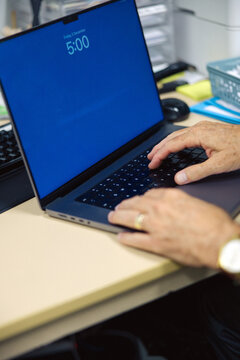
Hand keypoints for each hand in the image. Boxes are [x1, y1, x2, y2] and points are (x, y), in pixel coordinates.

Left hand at [108, 188, 239, 267]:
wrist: (220, 242)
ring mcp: (156, 226)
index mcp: (171, 197)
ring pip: (131, 219)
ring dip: (119, 217)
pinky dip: (126, 238)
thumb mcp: (196, 202)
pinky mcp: (156, 244)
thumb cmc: (214, 223)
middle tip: (119, 207)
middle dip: (125, 205)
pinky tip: (121, 236)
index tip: (138, 200)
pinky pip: (135, 240)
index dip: (141, 198)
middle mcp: (159, 209)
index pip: (148, 194)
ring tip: (113, 217)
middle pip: (135, 204)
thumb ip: (180, 201)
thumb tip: (172, 203)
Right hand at [148, 121, 239, 184]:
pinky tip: (176, 145)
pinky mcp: (208, 129)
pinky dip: (175, 140)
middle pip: (172, 138)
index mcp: (198, 135)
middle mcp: (199, 128)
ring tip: (158, 151)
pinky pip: (185, 134)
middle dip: (159, 148)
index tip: (152, 163)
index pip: (172, 145)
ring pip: (178, 134)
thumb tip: (180, 178)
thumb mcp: (219, 164)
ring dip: (166, 143)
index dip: (160, 155)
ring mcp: (203, 127)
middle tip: (150, 158)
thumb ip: (197, 172)